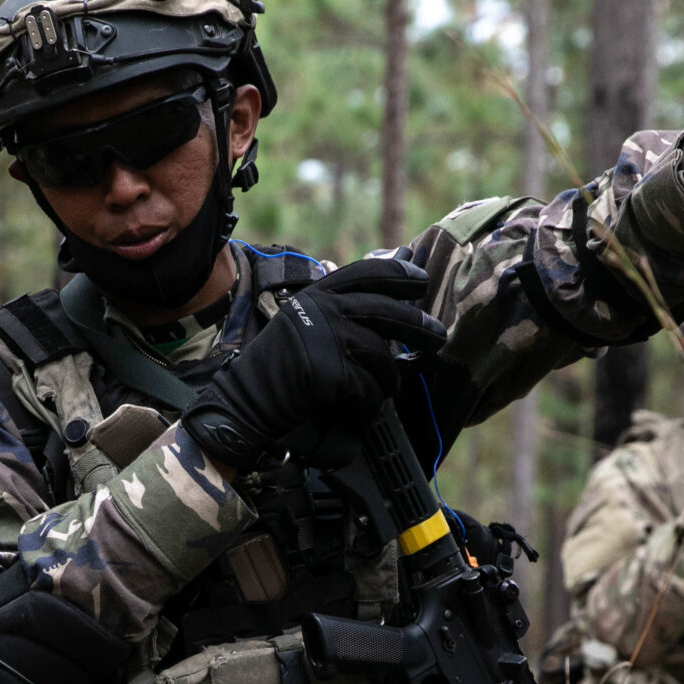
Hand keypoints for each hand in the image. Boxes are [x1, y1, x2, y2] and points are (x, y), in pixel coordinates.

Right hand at [181, 257, 446, 472]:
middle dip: (418, 325)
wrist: (245, 403)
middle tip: (438, 337)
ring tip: (385, 390)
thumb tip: (389, 304)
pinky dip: (369, 404)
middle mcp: (320, 309)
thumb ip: (337, 313)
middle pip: (385, 311)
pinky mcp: (327, 370)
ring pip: (381, 356)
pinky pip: (368, 388)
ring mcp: (324, 337)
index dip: (398, 275)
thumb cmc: (277, 373)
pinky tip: (359, 410)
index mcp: (315, 295)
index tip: (421, 282)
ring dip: (388, 378)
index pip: (365, 273)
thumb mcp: (304, 327)